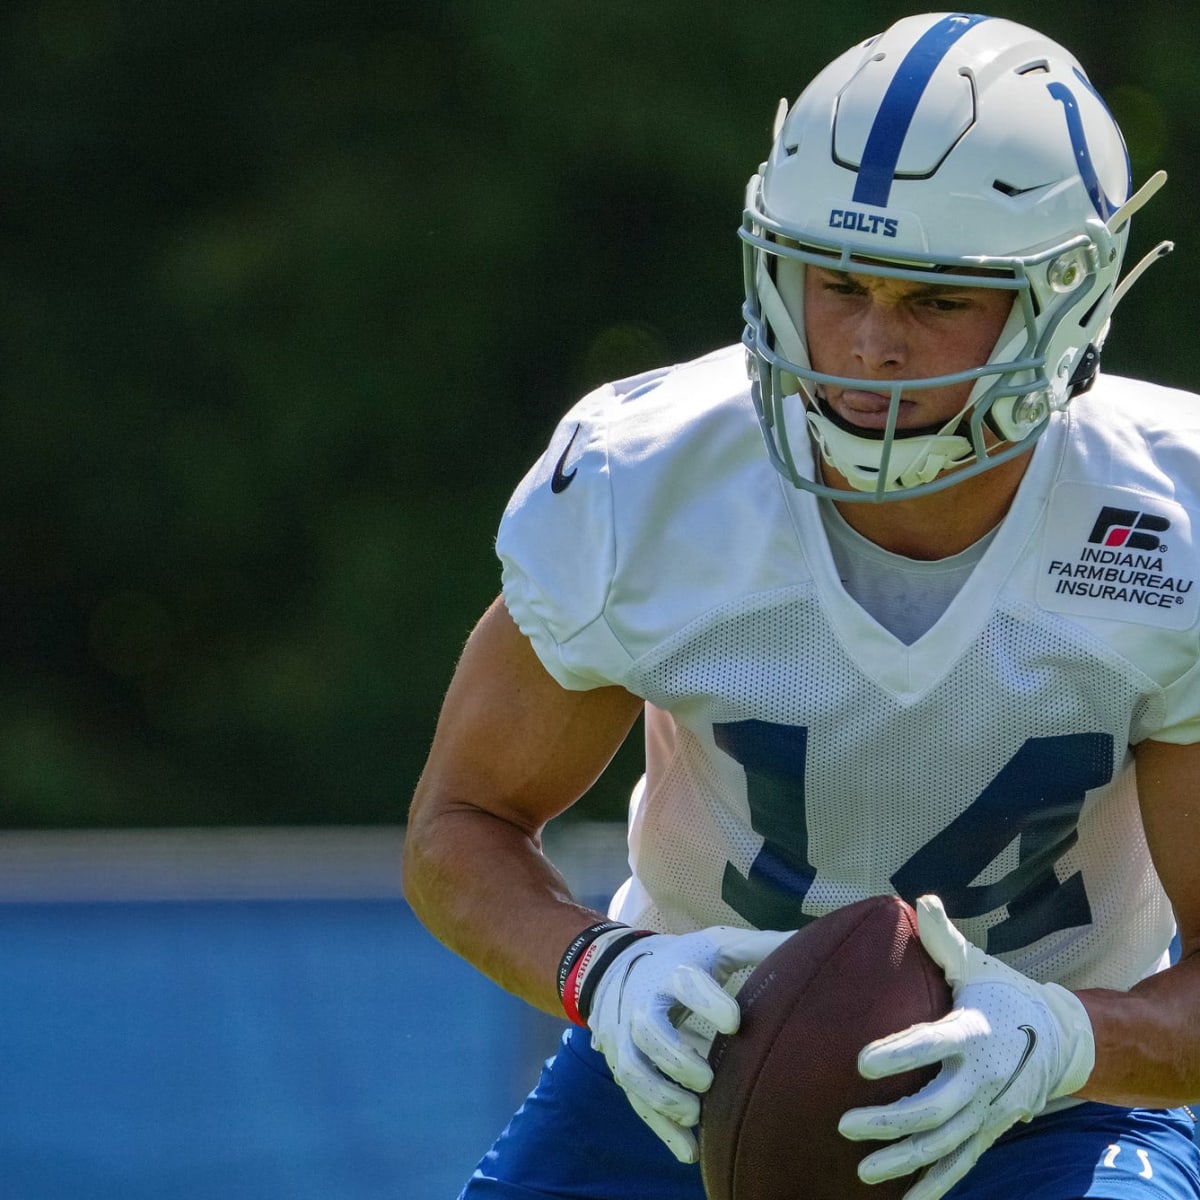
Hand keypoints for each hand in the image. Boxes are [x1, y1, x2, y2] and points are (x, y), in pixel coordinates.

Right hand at [586, 925, 789, 1162]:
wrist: (618, 967)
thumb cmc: (683, 959)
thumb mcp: (716, 946)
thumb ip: (759, 948)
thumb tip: (814, 943)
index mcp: (673, 971)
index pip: (685, 983)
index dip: (707, 1001)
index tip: (734, 1021)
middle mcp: (643, 1004)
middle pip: (649, 1031)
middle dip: (677, 1058)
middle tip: (708, 1078)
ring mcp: (627, 1037)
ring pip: (634, 1070)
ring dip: (663, 1097)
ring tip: (696, 1115)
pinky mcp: (623, 1065)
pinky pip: (636, 1100)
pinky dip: (660, 1128)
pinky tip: (689, 1150)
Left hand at [838, 895, 1094, 1199]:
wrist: (1062, 1039)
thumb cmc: (1005, 993)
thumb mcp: (978, 964)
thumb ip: (944, 940)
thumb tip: (919, 900)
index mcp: (973, 1032)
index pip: (932, 1044)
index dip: (899, 1053)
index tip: (860, 1060)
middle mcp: (983, 1078)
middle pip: (935, 1108)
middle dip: (891, 1120)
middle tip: (846, 1124)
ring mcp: (989, 1111)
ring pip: (945, 1144)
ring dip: (905, 1160)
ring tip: (862, 1169)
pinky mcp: (991, 1130)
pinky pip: (963, 1162)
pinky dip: (936, 1183)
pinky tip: (906, 1199)